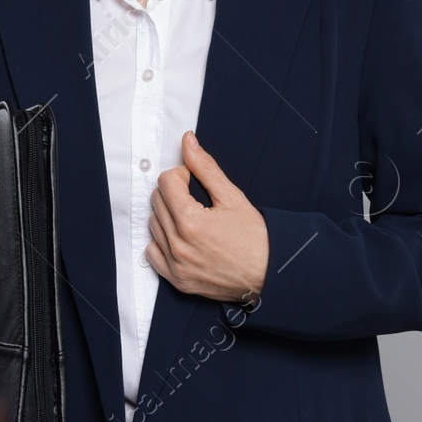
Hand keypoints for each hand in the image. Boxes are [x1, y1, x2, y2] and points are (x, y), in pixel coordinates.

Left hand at [146, 130, 268, 302]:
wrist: (269, 275)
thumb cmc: (255, 238)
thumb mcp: (232, 197)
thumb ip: (205, 168)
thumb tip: (188, 142)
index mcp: (190, 222)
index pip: (166, 182)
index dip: (181, 174)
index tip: (193, 180)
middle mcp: (178, 245)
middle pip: (157, 201)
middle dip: (173, 192)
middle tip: (195, 197)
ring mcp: (176, 265)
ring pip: (153, 224)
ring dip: (167, 214)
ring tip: (191, 216)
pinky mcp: (177, 280)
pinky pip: (153, 252)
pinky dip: (162, 241)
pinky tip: (180, 237)